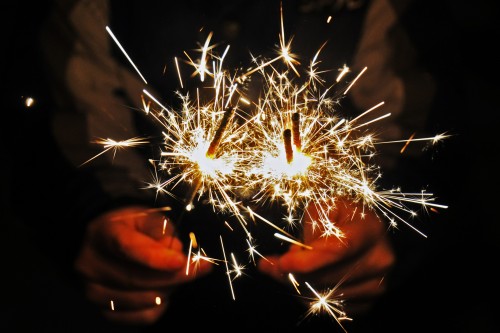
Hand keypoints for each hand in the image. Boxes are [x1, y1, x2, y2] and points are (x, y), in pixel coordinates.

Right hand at [74, 206, 211, 324]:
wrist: (108, 240)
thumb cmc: (132, 227)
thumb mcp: (147, 216)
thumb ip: (161, 230)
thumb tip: (175, 250)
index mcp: (102, 233)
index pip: (126, 247)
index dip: (154, 258)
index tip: (180, 261)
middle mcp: (91, 264)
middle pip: (136, 278)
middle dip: (174, 276)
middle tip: (198, 268)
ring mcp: (94, 290)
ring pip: (141, 300)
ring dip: (168, 289)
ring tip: (176, 274)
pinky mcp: (104, 310)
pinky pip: (141, 317)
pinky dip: (160, 306)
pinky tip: (164, 290)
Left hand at [258, 199, 394, 315]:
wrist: (363, 232)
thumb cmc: (340, 218)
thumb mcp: (324, 209)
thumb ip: (309, 228)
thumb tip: (293, 255)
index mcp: (370, 229)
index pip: (338, 249)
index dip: (308, 260)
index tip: (283, 263)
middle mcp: (379, 259)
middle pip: (328, 276)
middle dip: (296, 272)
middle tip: (276, 264)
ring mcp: (377, 284)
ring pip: (325, 295)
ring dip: (300, 285)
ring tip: (292, 269)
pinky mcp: (368, 302)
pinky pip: (330, 308)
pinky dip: (310, 297)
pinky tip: (305, 280)